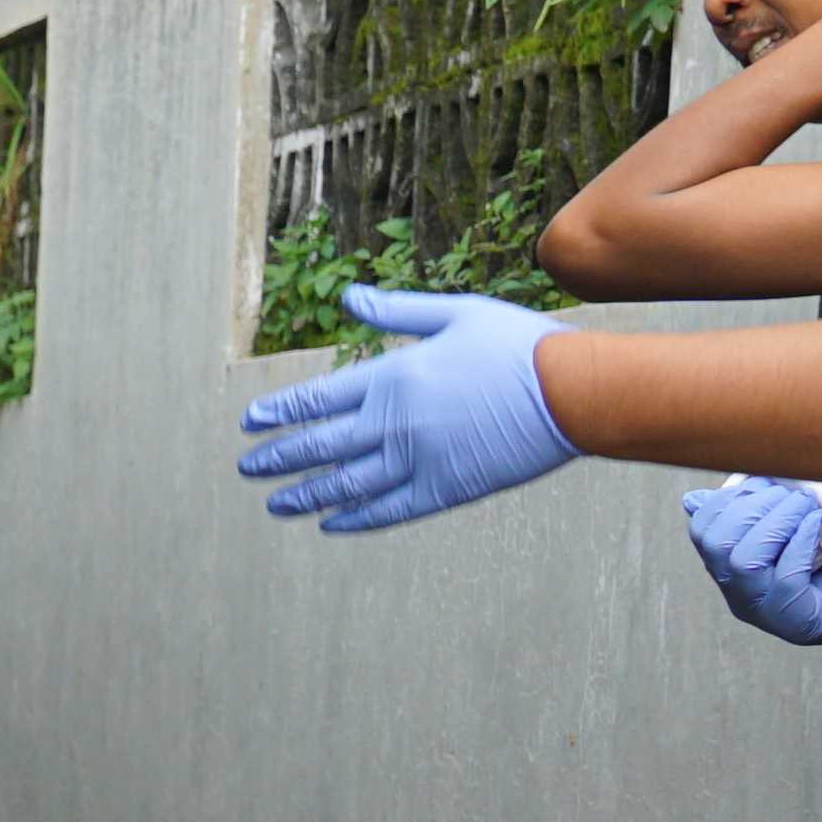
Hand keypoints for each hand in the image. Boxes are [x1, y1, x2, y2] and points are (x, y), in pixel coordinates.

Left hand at [235, 285, 574, 530]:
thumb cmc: (518, 345)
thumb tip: (346, 297)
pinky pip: (388, 510)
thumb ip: (396, 311)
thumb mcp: (455, 314)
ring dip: (306, 494)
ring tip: (276, 503)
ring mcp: (419, 460)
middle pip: (321, 446)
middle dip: (279, 458)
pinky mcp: (446, 489)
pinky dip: (355, 518)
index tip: (250, 424)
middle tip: (247, 469)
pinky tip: (331, 523)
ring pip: (346, 484)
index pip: (318, 399)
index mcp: (394, 377)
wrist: (574, 391)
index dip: (280, 413)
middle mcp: (396, 423)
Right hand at [681, 474, 821, 642]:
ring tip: (805, 504)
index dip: (725, 500)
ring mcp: (764, 610)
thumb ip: (750, 515)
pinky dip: (798, 542)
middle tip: (790, 493)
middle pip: (717, 546)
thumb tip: (693, 499)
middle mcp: (738, 593)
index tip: (763, 482)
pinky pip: (786, 577)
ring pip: (744, 562)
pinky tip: (815, 524)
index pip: (702, 532)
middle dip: (751, 508)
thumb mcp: (783, 534)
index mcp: (729, 570)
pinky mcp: (794, 620)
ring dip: (775, 522)